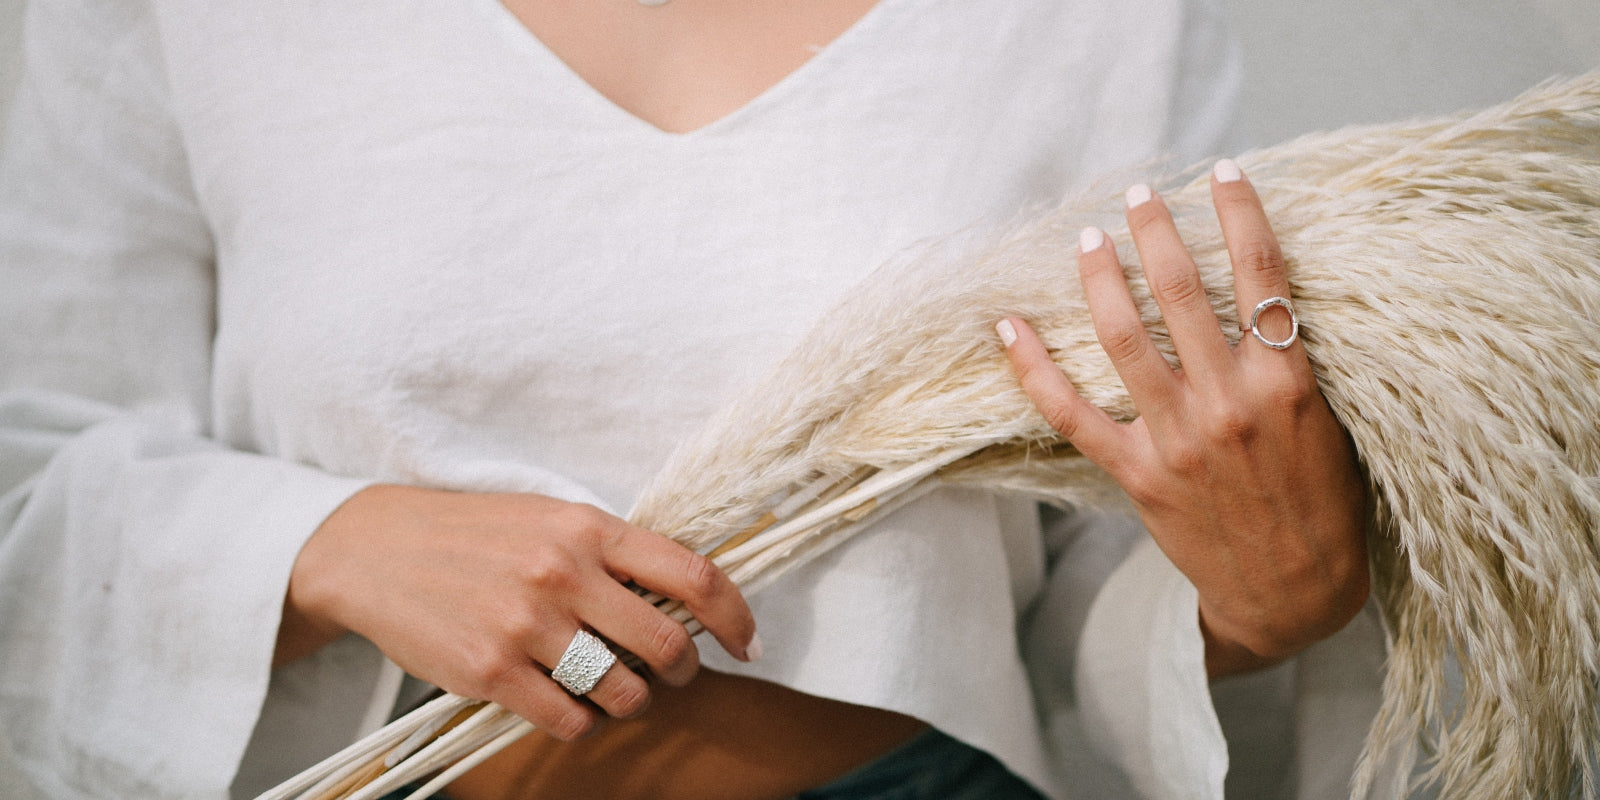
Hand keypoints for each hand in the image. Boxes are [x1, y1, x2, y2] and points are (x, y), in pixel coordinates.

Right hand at [275, 485, 759, 739]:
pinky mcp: (489, 672)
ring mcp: (525, 625)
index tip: (747, 643)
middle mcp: (562, 573)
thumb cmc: (476, 535)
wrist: (375, 550)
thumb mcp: (551, 519)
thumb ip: (614, 553)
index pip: (692, 575)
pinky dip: (582, 722)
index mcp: (588, 527)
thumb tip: (686, 600)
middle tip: (672, 674)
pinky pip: (570, 721)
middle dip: (683, 671)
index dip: (734, 616)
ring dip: (632, 701)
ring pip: (623, 692)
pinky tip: (568, 704)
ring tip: (614, 689)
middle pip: (666, 646)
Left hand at [998, 161, 1368, 677]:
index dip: (1241, 213)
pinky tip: (1008, 328)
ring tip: (1088, 238)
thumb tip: (1261, 296)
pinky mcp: (1138, 473)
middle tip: (1137, 193)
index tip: (1221, 171)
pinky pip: (1072, 414)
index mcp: (1288, 383)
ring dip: (1102, 278)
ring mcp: (1179, 438)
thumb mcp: (1331, 424)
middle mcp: (1231, 402)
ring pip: (1126, 338)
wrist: (1295, 592)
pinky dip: (1034, 369)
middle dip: (1157, 231)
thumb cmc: (1322, 504)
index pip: (1263, 276)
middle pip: (1185, 292)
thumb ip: (1290, 364)